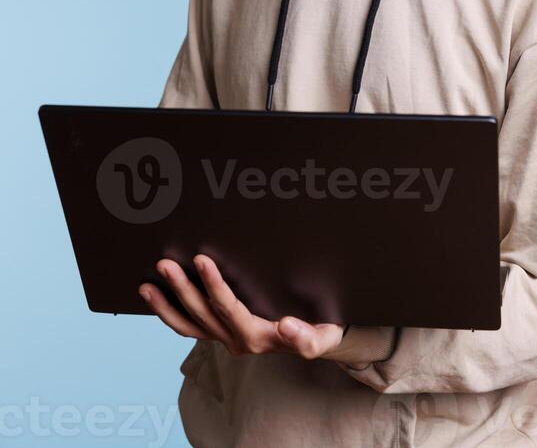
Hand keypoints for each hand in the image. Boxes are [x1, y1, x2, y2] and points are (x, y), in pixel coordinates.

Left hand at [138, 254, 345, 359]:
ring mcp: (226, 339)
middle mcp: (238, 341)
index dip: (213, 285)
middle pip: (202, 314)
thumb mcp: (324, 336)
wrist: (317, 341)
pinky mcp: (222, 334)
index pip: (229, 308)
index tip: (200, 260)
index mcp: (258, 337)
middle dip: (181, 289)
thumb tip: (286, 327)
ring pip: (189, 325)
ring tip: (147, 284)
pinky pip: (190, 328)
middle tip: (164, 263)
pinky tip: (156, 297)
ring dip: (167, 305)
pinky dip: (170, 314)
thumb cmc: (321, 331)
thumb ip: (308, 338)